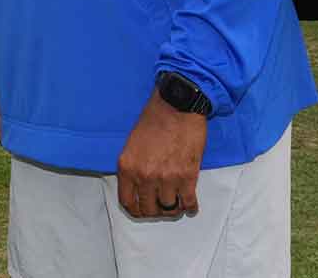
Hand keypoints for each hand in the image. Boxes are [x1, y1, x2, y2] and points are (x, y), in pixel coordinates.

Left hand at [115, 90, 207, 218]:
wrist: (177, 106)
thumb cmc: (154, 120)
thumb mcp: (131, 144)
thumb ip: (133, 167)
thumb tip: (138, 187)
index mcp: (127, 167)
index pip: (127, 202)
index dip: (136, 209)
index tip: (142, 210)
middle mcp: (144, 176)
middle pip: (149, 209)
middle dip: (155, 211)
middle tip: (161, 207)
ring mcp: (166, 178)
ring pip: (169, 209)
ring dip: (173, 209)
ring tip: (176, 204)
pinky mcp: (187, 176)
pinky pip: (188, 202)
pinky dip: (190, 207)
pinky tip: (190, 205)